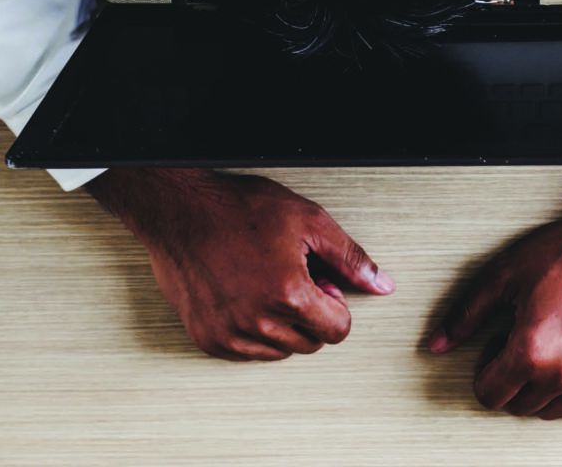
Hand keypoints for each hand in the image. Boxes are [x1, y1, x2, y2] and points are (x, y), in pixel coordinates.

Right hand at [87, 168, 393, 360]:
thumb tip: (381, 284)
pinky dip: (252, 331)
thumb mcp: (308, 220)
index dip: (334, 304)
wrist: (180, 210)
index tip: (319, 282)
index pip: (337, 331)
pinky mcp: (207, 339)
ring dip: (282, 324)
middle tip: (292, 276)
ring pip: (279, 351)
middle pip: (310, 343)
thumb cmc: (238, 208)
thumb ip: (350, 257)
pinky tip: (245, 295)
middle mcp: (257, 322)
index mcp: (288, 294)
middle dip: (310, 314)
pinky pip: (247, 352)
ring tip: (266, 282)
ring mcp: (229, 334)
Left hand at [428, 189, 561, 419]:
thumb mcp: (506, 274)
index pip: (489, 394)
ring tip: (547, 344)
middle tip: (521, 338)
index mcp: (531, 351)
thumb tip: (438, 342)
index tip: (496, 346)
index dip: (485, 369)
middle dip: (511, 377)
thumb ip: (467, 313)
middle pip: (519, 406)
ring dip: (541, 387)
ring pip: (551, 411)